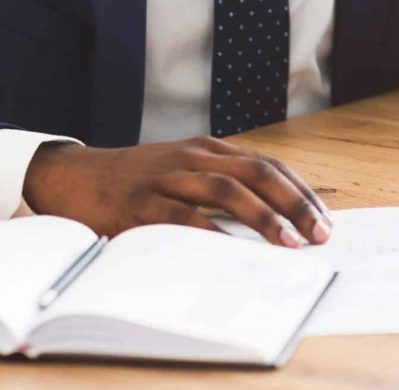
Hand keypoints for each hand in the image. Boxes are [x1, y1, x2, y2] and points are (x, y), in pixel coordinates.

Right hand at [22, 137, 332, 246]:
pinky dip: (210, 231)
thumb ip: (219, 184)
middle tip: (320, 232)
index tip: (324, 218)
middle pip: (257, 171)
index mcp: (208, 149)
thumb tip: (271, 217)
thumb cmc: (136, 179)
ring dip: (263, 215)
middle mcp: (193, 157)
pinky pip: (182, 215)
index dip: (299, 190)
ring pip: (226, 188)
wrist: (73, 175)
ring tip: (289, 242)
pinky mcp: (140, 202)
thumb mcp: (182, 170)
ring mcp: (167, 177)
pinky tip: (233, 249)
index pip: (268, 164)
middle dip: (294, 201)